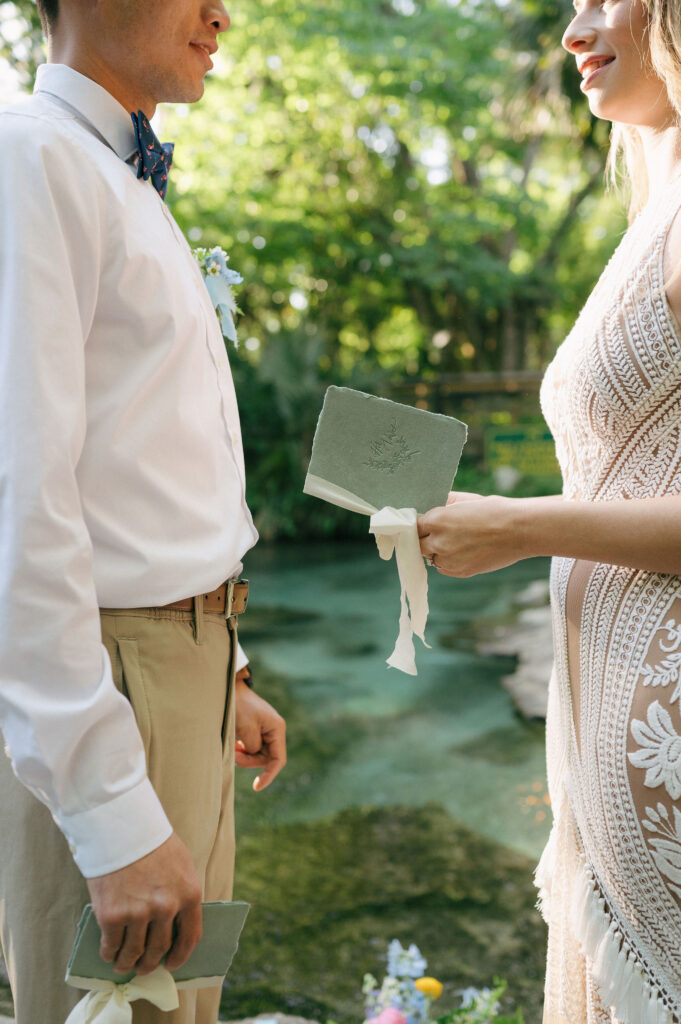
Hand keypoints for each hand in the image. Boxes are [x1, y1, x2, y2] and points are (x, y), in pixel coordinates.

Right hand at [85, 832, 201, 975]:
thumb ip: (181, 894)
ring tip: (123, 965)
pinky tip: (109, 953)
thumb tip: (175, 923)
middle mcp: (167, 908)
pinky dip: (109, 953)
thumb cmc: (152, 842)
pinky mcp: (113, 916)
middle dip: (150, 963)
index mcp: (189, 894)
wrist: (121, 827)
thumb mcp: (181, 865)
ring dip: (128, 964)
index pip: (190, 937)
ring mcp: (139, 913)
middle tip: (143, 966)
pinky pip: (111, 946)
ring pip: (134, 953)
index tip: (171, 963)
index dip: (180, 956)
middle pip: (160, 949)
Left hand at [234, 672, 286, 790]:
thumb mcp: (246, 730)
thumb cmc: (239, 707)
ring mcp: (264, 731)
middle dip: (248, 760)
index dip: (269, 775)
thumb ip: (253, 747)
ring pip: (256, 754)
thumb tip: (254, 754)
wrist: (229, 689)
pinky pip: (250, 747)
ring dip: (243, 754)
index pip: (278, 759)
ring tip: (231, 745)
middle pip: (265, 758)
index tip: (256, 787)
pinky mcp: (254, 730)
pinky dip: (241, 749)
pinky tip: (233, 742)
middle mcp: (273, 731)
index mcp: (276, 729)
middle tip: (234, 753)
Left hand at [418, 491, 525, 577]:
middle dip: (425, 539)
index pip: (414, 526)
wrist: (520, 530)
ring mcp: (448, 559)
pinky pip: (444, 568)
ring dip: (437, 551)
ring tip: (456, 542)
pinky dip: (448, 561)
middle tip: (438, 533)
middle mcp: (438, 541)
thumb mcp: (466, 499)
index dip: (419, 525)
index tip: (424, 524)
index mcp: (437, 520)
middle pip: (418, 544)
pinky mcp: (460, 572)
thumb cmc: (495, 510)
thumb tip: (432, 506)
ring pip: (431, 558)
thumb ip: (444, 503)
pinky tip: (463, 551)